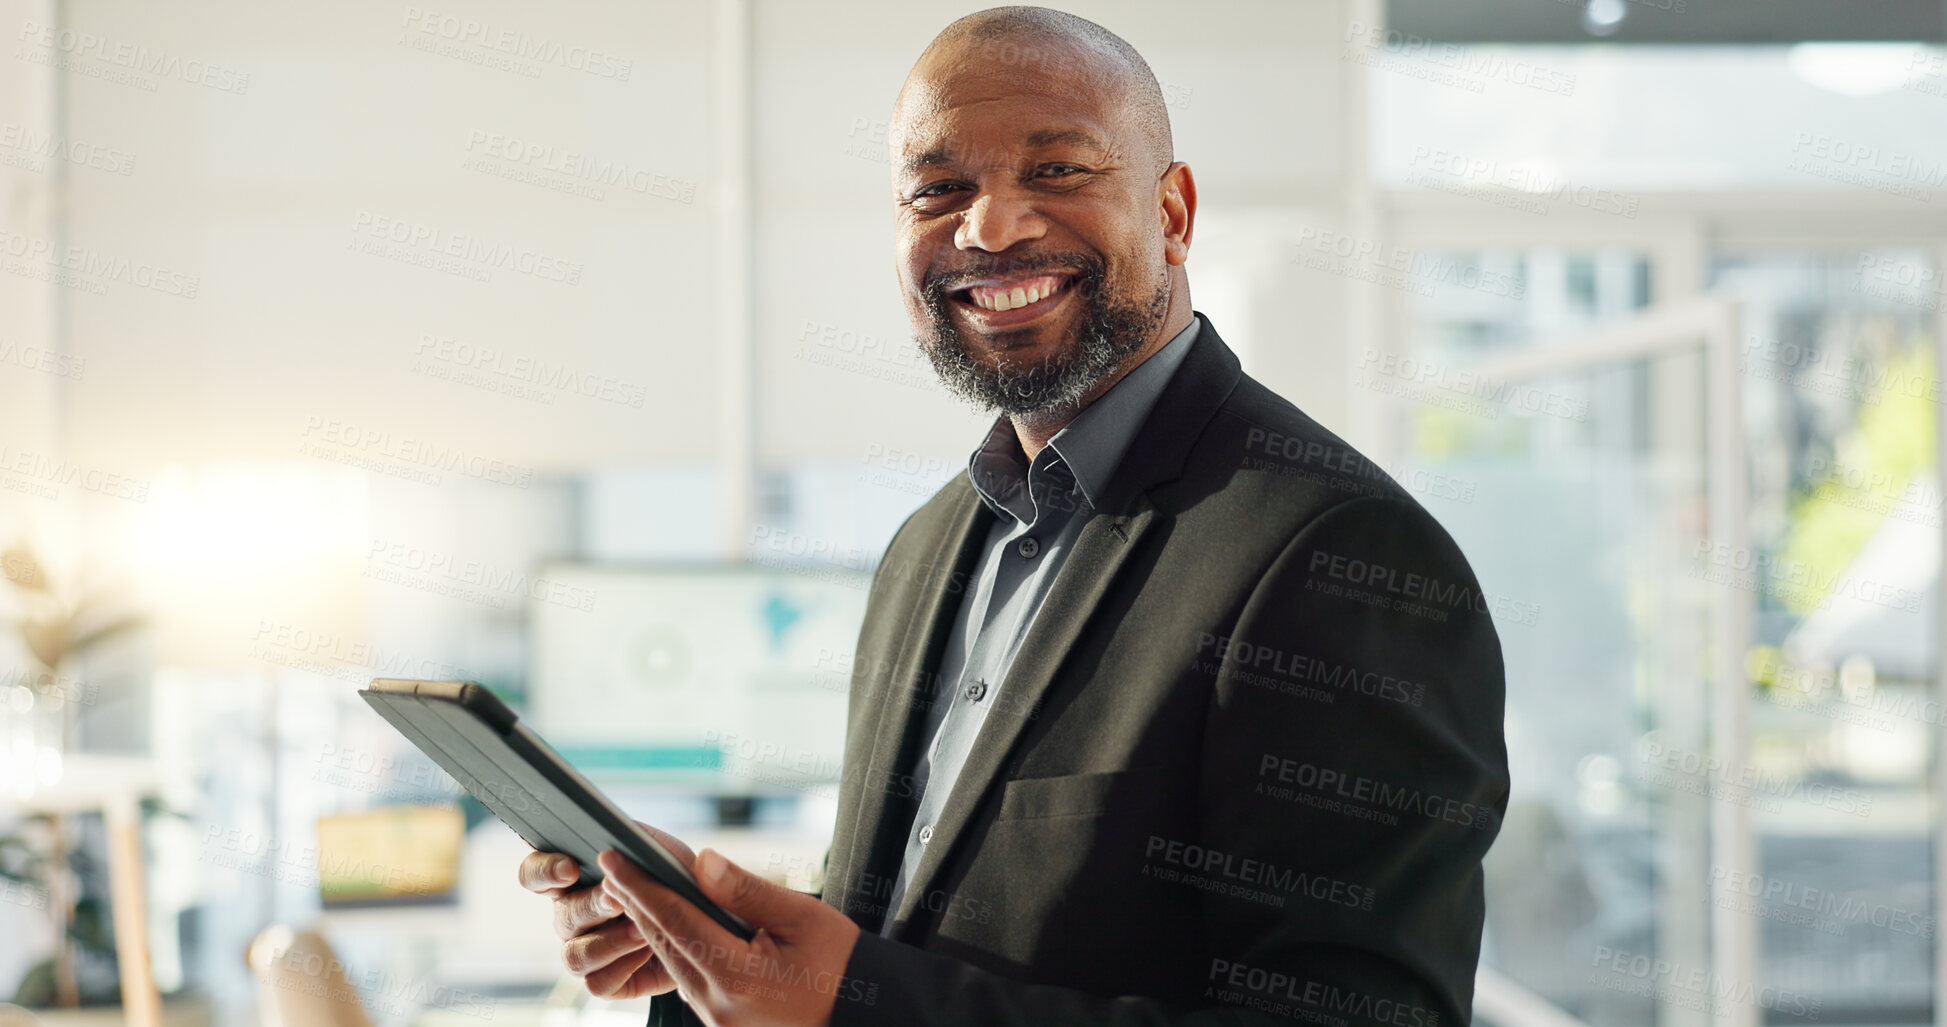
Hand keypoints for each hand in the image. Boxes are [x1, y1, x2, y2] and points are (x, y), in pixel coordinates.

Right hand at [517, 821, 696, 998]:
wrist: (707, 925)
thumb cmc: (675, 881)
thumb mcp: (665, 852)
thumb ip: (643, 842)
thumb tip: (624, 841)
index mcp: (574, 879)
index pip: (535, 873)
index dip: (545, 871)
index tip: (570, 869)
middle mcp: (571, 916)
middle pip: (562, 916)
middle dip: (592, 906)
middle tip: (619, 899)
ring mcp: (584, 950)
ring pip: (574, 956)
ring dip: (610, 942)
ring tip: (642, 929)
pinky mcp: (605, 981)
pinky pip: (598, 982)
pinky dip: (624, 967)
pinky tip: (648, 951)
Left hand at [599, 847, 863, 1026]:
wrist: (865, 1014)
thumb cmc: (842, 963)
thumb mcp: (802, 916)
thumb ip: (747, 891)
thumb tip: (701, 862)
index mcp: (737, 975)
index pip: (674, 919)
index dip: (640, 885)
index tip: (613, 857)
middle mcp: (717, 1004)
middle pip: (664, 942)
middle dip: (636, 901)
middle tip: (613, 864)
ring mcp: (717, 1019)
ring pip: (672, 961)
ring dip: (650, 924)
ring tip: (630, 888)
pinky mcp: (723, 1022)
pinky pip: (687, 978)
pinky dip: (674, 946)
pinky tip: (667, 923)